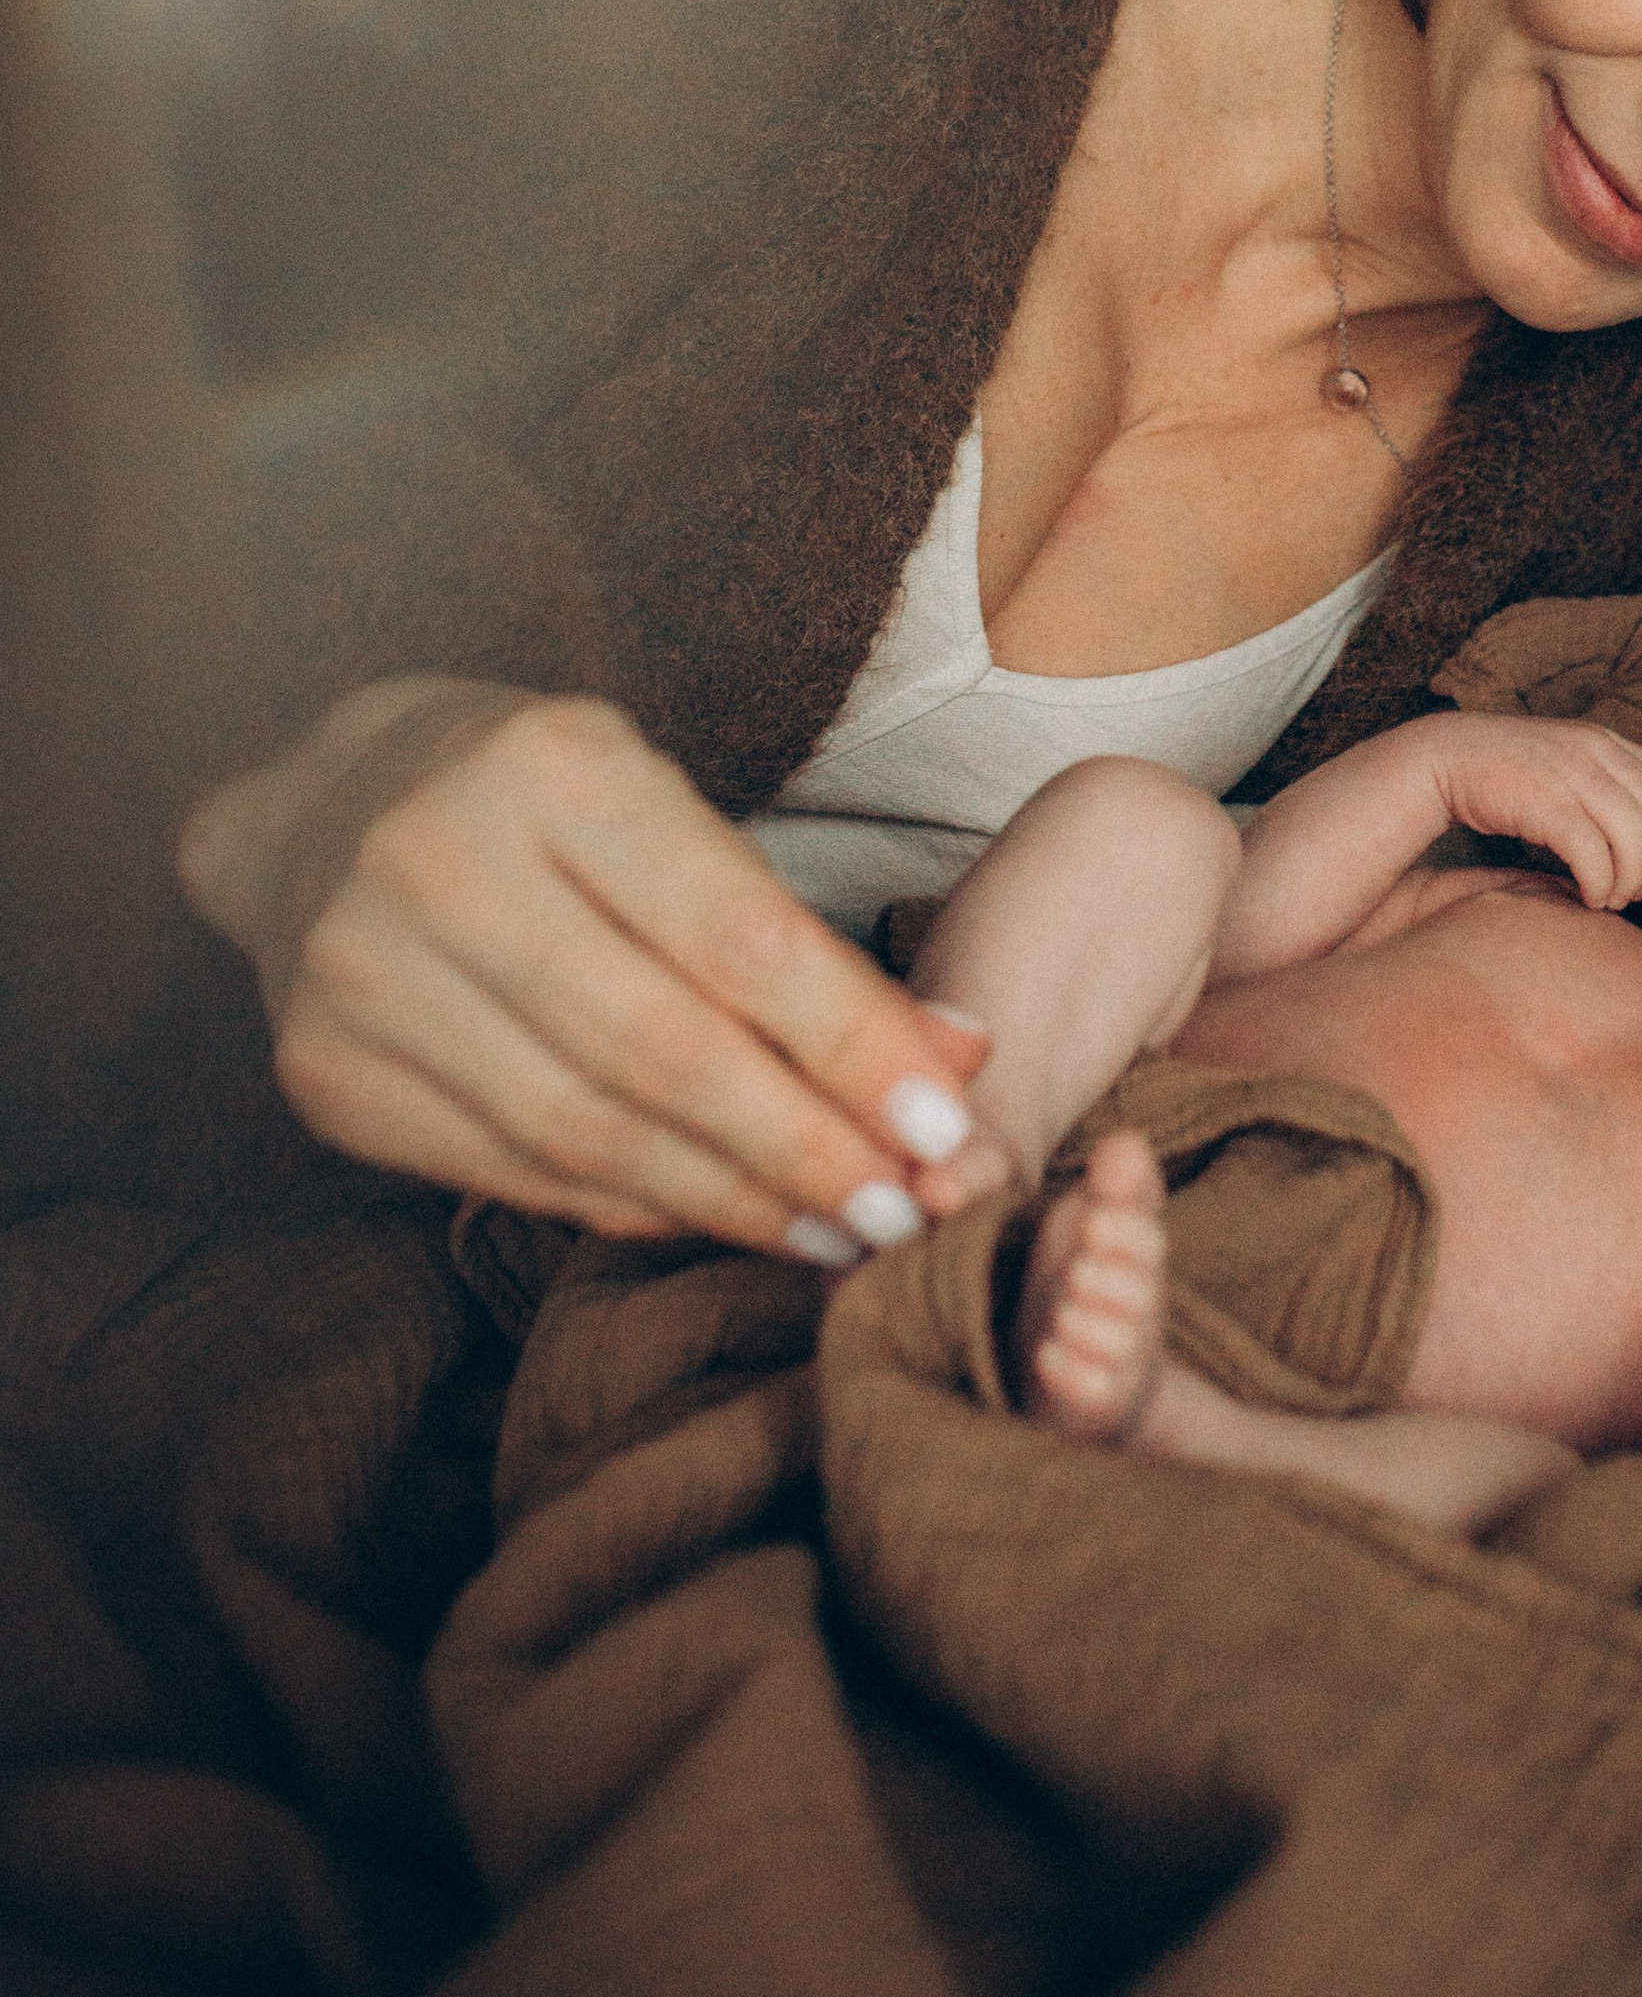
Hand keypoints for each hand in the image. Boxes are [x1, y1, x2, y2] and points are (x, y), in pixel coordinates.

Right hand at [181, 682, 990, 1263]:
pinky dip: (632, 1205)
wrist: (323, 811)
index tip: (949, 1130)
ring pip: (586, 1130)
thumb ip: (805, 937)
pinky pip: (514, 1171)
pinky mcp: (326, 1075)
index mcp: (552, 764)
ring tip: (836, 1231)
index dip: (852, 1047)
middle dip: (805, 1149)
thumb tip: (963, 1060)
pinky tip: (721, 1218)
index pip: (737, 937)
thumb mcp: (672, 815)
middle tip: (907, 1214)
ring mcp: (363, 976)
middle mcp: (441, 861)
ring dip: (732, 1201)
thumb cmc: (547, 804)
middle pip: (662, 1050)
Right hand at [1423, 714, 1641, 911]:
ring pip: (1632, 838)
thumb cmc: (1508, 773)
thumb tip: (1641, 838)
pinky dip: (1599, 884)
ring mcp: (1573, 775)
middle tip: (1631, 890)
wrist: (1445, 758)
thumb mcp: (1565, 762)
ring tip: (1610, 899)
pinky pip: (1594, 854)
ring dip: (1627, 879)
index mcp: (1604, 740)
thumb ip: (1603, 783)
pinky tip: (1589, 897)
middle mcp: (1596, 752)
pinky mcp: (1548, 805)